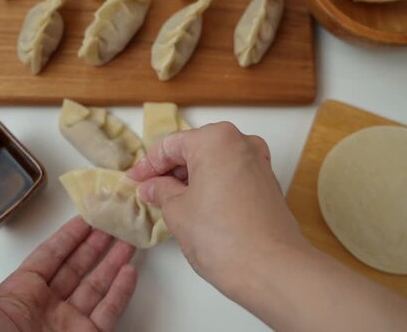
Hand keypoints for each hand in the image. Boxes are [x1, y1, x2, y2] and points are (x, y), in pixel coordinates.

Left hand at [0, 216, 136, 331]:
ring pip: (96, 286)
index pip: (49, 257)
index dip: (68, 237)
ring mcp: (68, 326)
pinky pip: (108, 313)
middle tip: (113, 221)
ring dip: (112, 262)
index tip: (85, 217)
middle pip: (76, 267)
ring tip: (128, 239)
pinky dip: (121, 292)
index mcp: (17, 296)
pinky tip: (129, 272)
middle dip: (96, 244)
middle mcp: (45, 308)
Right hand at [129, 122, 307, 295]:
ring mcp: (259, 163)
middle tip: (149, 192)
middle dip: (171, 171)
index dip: (148, 165)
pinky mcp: (268, 185)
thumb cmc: (220, 236)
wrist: (271, 269)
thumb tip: (151, 187)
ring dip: (191, 180)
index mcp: (216, 139)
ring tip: (170, 202)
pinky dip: (212, 186)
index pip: (171, 146)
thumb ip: (160, 191)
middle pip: (195, 150)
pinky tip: (197, 208)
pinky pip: (231, 176)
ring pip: (215, 163)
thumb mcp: (177, 211)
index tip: (134, 181)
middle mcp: (242, 143)